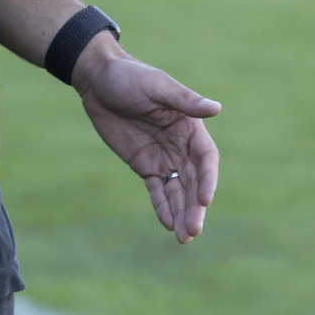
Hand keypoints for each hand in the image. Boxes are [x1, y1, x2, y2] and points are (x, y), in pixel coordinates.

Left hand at [71, 34, 219, 243]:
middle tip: (193, 230)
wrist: (98, 80)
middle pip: (194, 181)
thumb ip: (185, 101)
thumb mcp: (157, 86)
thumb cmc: (130, 77)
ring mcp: (163, 157)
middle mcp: (181, 145)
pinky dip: (163, 207)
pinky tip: (168, 225)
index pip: (206, 159)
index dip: (208, 180)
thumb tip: (216, 108)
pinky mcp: (145, 166)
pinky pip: (157, 191)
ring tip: (184, 238)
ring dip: (182, 213)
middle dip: (194, 207)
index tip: (205, 200)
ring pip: (177, 191)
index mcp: (189, 127)